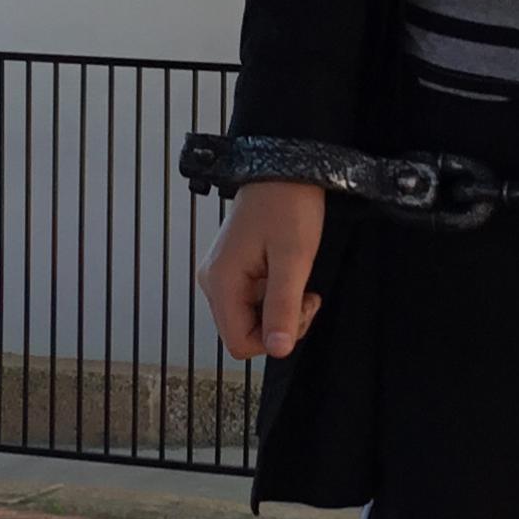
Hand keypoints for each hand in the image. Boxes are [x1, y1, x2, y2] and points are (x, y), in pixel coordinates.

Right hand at [200, 180, 324, 360]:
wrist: (285, 168)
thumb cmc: (289, 206)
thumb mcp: (293, 260)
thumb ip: (283, 307)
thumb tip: (278, 350)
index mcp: (220, 282)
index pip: (239, 343)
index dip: (273, 339)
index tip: (300, 309)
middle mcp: (213, 281)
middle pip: (243, 332)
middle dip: (279, 324)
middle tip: (305, 295)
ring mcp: (221, 274)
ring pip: (250, 318)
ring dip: (279, 310)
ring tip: (299, 281)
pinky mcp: (234, 267)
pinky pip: (252, 299)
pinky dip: (274, 296)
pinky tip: (288, 273)